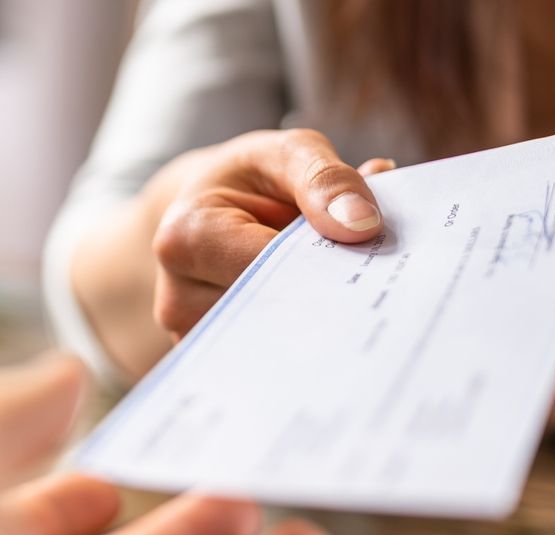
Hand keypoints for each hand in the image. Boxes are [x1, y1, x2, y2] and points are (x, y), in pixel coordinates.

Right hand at [151, 130, 394, 339]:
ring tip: (340, 281)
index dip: (327, 263)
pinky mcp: (220, 361)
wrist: (215, 210)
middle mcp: (179, 299)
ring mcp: (196, 338)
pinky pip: (276, 358)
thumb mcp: (289, 153)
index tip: (373, 255)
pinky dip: (309, 334)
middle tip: (376, 278)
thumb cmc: (253, 179)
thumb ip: (326, 179)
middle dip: (329, 295)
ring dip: (321, 317)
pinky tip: (326, 307)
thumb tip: (363, 225)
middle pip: (275, 315)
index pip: (271, 268)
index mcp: (186, 237)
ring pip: (281, 342)